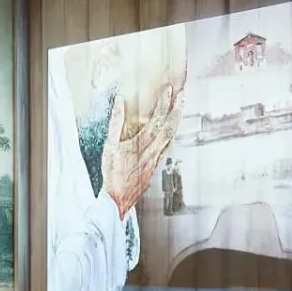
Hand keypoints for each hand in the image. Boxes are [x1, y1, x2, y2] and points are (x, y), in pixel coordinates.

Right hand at [99, 73, 184, 218]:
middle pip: (170, 128)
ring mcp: (155, 161)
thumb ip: (115, 123)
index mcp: (142, 145)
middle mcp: (153, 153)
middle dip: (177, 109)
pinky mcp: (154, 168)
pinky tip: (170, 134)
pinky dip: (170, 136)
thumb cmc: (110, 176)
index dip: (164, 102)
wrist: (116, 201)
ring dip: (176, 122)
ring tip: (179, 109)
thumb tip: (120, 102)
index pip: (157, 119)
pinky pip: (166, 149)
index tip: (168, 89)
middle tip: (183, 95)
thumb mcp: (108, 147)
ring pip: (171, 138)